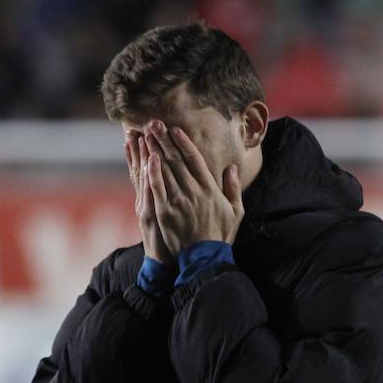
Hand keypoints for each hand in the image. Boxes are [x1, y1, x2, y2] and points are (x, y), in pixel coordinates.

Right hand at [125, 131, 172, 262]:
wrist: (165, 263)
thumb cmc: (171, 240)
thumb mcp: (165, 216)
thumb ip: (166, 197)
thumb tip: (165, 181)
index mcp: (152, 197)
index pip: (146, 168)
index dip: (141, 150)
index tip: (138, 131)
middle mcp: (146, 199)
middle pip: (141, 168)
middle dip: (139, 146)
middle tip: (136, 126)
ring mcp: (147, 207)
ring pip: (142, 177)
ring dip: (140, 156)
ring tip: (136, 136)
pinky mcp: (151, 217)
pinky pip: (150, 194)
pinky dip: (149, 179)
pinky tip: (149, 163)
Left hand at [143, 121, 243, 254]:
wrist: (204, 258)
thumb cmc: (220, 235)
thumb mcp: (236, 211)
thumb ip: (233, 188)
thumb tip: (231, 168)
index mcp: (210, 189)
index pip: (195, 160)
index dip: (184, 143)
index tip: (175, 129)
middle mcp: (194, 191)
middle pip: (176, 160)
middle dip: (164, 140)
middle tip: (154, 124)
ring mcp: (178, 201)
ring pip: (165, 170)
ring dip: (155, 150)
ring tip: (146, 135)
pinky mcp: (165, 212)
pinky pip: (157, 188)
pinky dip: (152, 172)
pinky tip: (147, 159)